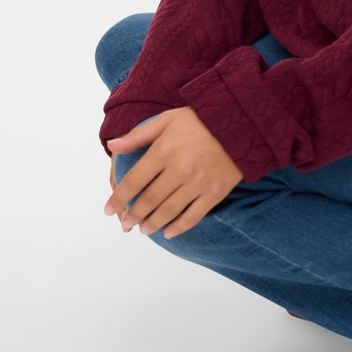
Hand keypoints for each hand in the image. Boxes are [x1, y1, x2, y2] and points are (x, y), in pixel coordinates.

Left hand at [104, 107, 242, 238]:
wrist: (242, 121)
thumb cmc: (201, 119)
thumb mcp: (167, 119)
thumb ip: (138, 135)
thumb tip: (111, 146)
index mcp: (164, 149)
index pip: (134, 180)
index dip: (118, 198)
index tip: (108, 209)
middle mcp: (180, 168)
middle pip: (149, 200)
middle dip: (133, 215)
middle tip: (125, 223)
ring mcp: (199, 182)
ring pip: (168, 211)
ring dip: (152, 224)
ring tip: (143, 229)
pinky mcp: (215, 191)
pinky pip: (193, 216)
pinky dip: (178, 227)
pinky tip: (168, 232)